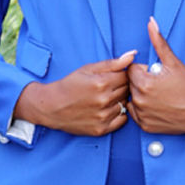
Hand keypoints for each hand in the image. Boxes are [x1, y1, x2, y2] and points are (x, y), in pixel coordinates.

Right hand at [13, 50, 135, 136]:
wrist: (51, 106)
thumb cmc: (70, 85)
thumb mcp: (88, 69)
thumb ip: (113, 62)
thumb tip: (133, 54)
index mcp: (101, 82)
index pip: (127, 77)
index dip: (123, 75)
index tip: (115, 77)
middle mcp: (103, 100)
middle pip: (128, 90)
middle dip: (122, 87)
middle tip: (110, 87)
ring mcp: (103, 116)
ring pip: (125, 104)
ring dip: (120, 100)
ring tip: (106, 98)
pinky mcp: (101, 129)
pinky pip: (122, 120)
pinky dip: (119, 114)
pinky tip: (108, 109)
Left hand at [127, 17, 184, 133]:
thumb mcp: (174, 62)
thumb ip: (159, 42)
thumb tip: (150, 22)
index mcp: (144, 83)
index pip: (133, 70)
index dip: (146, 70)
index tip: (158, 74)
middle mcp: (139, 101)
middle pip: (131, 84)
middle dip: (143, 82)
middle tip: (161, 85)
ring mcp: (142, 115)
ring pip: (132, 98)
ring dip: (141, 95)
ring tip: (160, 96)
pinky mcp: (145, 126)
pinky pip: (136, 114)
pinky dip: (143, 109)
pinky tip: (158, 106)